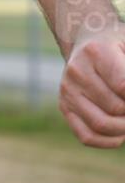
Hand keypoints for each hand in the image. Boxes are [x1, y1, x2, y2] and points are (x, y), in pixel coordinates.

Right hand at [60, 25, 124, 147]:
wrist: (84, 41)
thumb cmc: (118, 46)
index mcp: (96, 52)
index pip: (123, 86)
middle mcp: (76, 71)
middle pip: (115, 107)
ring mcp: (67, 91)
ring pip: (101, 124)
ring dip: (124, 128)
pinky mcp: (64, 106)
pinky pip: (86, 135)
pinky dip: (108, 141)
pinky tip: (121, 135)